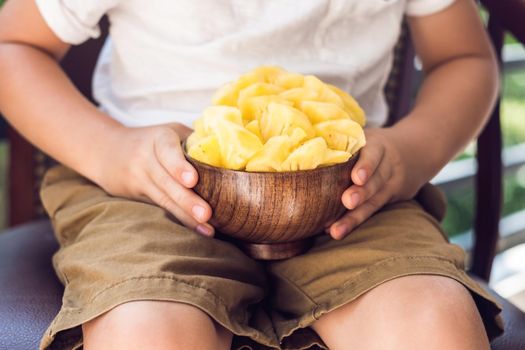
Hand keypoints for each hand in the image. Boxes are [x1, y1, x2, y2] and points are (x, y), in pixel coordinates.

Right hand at [94, 123, 214, 236]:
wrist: (106, 150)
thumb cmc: (152, 140)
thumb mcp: (170, 132)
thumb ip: (195, 141)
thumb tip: (234, 153)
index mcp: (159, 139)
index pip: (168, 151)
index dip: (179, 166)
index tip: (192, 180)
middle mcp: (146, 158)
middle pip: (167, 181)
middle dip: (187, 200)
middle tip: (206, 214)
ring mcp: (139, 178)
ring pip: (164, 199)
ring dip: (186, 216)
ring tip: (208, 229)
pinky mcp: (138, 195)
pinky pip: (162, 207)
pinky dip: (181, 219)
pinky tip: (199, 230)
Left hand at [326, 128, 421, 239]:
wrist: (416, 152)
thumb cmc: (375, 143)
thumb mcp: (367, 134)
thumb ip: (345, 140)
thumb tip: (300, 144)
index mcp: (379, 145)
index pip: (374, 154)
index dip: (366, 166)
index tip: (357, 177)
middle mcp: (387, 166)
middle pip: (375, 181)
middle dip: (361, 193)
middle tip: (347, 202)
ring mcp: (390, 185)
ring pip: (373, 202)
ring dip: (353, 218)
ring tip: (335, 231)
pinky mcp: (388, 200)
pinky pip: (372, 212)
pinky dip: (355, 222)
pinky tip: (336, 232)